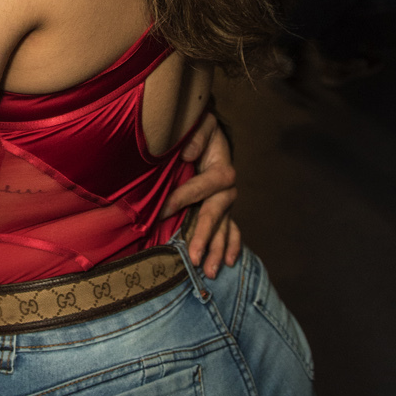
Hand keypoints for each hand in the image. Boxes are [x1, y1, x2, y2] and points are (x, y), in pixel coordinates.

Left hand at [162, 110, 238, 277]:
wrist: (209, 132)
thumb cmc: (199, 129)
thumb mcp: (201, 123)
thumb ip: (197, 136)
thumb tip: (190, 153)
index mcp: (221, 167)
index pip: (204, 186)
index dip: (185, 197)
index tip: (163, 211)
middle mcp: (227, 189)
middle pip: (217, 213)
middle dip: (205, 236)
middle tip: (194, 256)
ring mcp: (226, 202)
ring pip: (224, 228)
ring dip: (218, 250)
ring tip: (211, 271)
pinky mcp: (224, 209)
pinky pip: (232, 230)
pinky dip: (232, 245)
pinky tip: (230, 262)